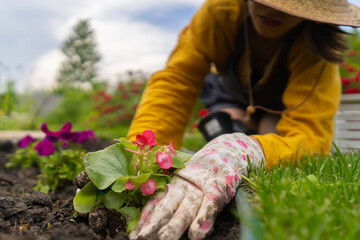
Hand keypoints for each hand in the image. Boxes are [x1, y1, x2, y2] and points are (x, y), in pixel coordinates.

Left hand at [130, 133, 264, 239]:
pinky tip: (196, 235)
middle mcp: (184, 186)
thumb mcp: (184, 179)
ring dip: (175, 224)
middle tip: (142, 238)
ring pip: (186, 208)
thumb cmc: (203, 171)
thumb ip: (168, 196)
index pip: (155, 203)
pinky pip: (210, 205)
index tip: (134, 235)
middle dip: (155, 223)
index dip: (144, 219)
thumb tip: (151, 215)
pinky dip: (203, 219)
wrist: (226, 151)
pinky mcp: (218, 188)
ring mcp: (201, 187)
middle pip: (168, 207)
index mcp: (173, 184)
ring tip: (163, 239)